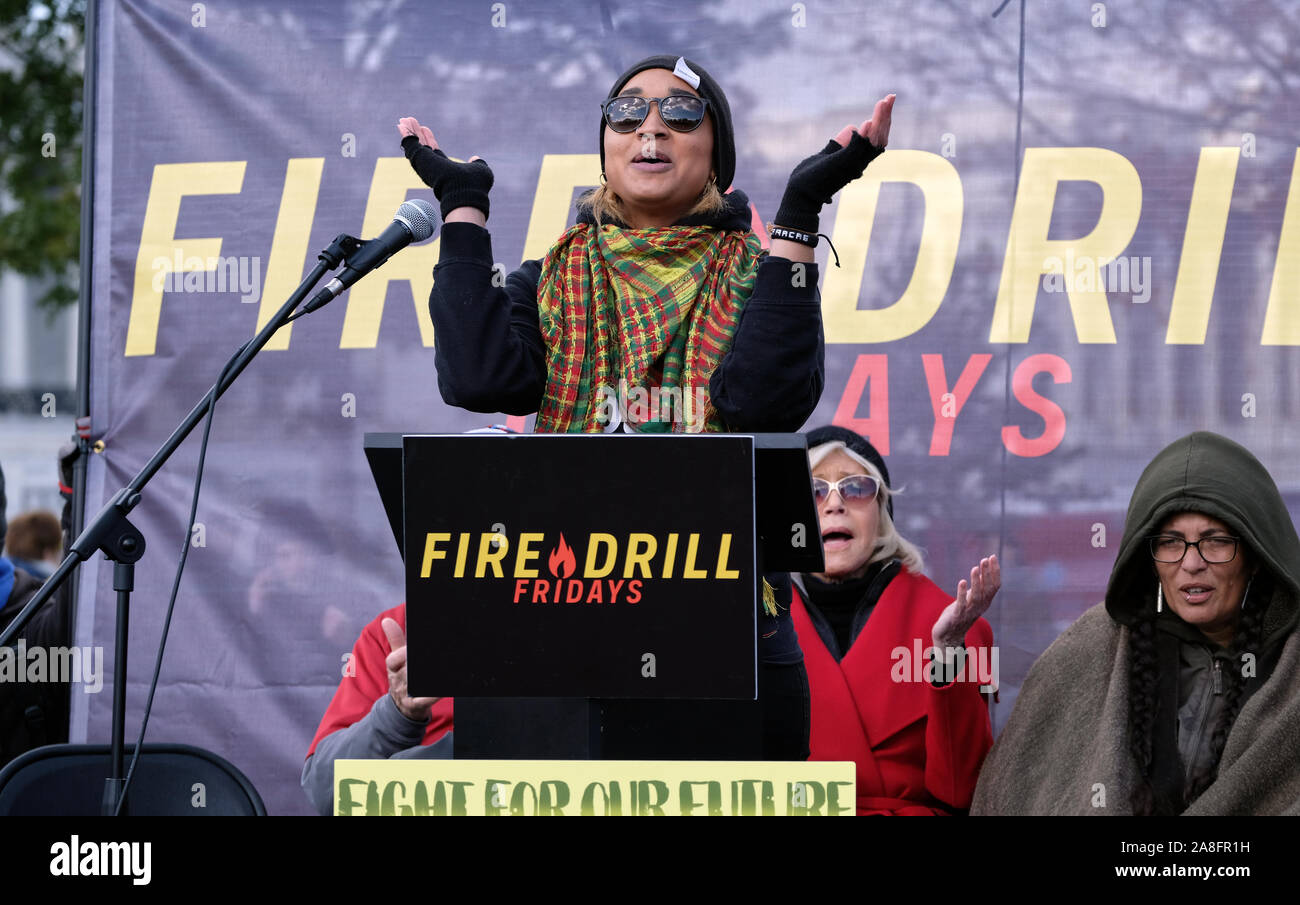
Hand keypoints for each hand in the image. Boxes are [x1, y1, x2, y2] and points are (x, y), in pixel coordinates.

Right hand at [381, 616, 438, 722]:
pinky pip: (425, 700)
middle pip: (408, 671)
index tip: (409, 650)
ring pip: (416, 684)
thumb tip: (386, 620)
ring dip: (428, 677)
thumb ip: (395, 639)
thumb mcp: (395, 659)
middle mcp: (398, 680)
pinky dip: (433, 694)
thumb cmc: (401, 676)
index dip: (402, 654)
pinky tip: (442, 687)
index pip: (393, 660)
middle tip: (432, 655)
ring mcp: (406, 694)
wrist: (403, 707)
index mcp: (393, 667)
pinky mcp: (416, 705)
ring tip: (443, 667)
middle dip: (417, 664)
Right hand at [397, 116, 492, 221]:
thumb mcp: (479, 169)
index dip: (429, 139)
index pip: (434, 151)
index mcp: (444, 169)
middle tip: (409, 121)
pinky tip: (401, 125)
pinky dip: (406, 135)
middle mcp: (432, 167)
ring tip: (403, 120)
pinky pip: (410, 145)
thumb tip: (475, 158)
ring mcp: (425, 164)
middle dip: (415, 134)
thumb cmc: (474, 185)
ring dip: (409, 132)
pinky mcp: (420, 160)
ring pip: (414, 146)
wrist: (466, 190)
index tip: (425, 129)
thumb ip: (476, 163)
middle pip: (421, 147)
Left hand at [774, 94, 894, 234]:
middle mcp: (859, 161)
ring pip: (873, 141)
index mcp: (857, 158)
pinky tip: (869, 122)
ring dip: (879, 121)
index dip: (882, 120)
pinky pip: (858, 150)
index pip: (875, 137)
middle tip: (891, 96)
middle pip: (879, 137)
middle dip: (886, 116)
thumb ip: (840, 142)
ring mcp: (853, 163)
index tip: (886, 101)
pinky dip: (864, 136)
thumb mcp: (827, 153)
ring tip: (884, 102)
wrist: (800, 193)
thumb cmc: (811, 177)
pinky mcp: (843, 165)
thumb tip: (851, 127)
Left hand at [931, 554, 999, 650]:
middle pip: (987, 589)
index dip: (994, 571)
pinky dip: (962, 593)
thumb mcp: (971, 598)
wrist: (949, 635)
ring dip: (976, 582)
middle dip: (987, 573)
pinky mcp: (957, 616)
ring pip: (976, 596)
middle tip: (985, 559)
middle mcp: (980, 607)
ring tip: (975, 568)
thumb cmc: (960, 613)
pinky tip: (962, 582)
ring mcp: (969, 612)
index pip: (994, 585)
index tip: (992, 557)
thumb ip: (978, 587)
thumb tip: (982, 570)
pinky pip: (961, 604)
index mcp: (985, 602)